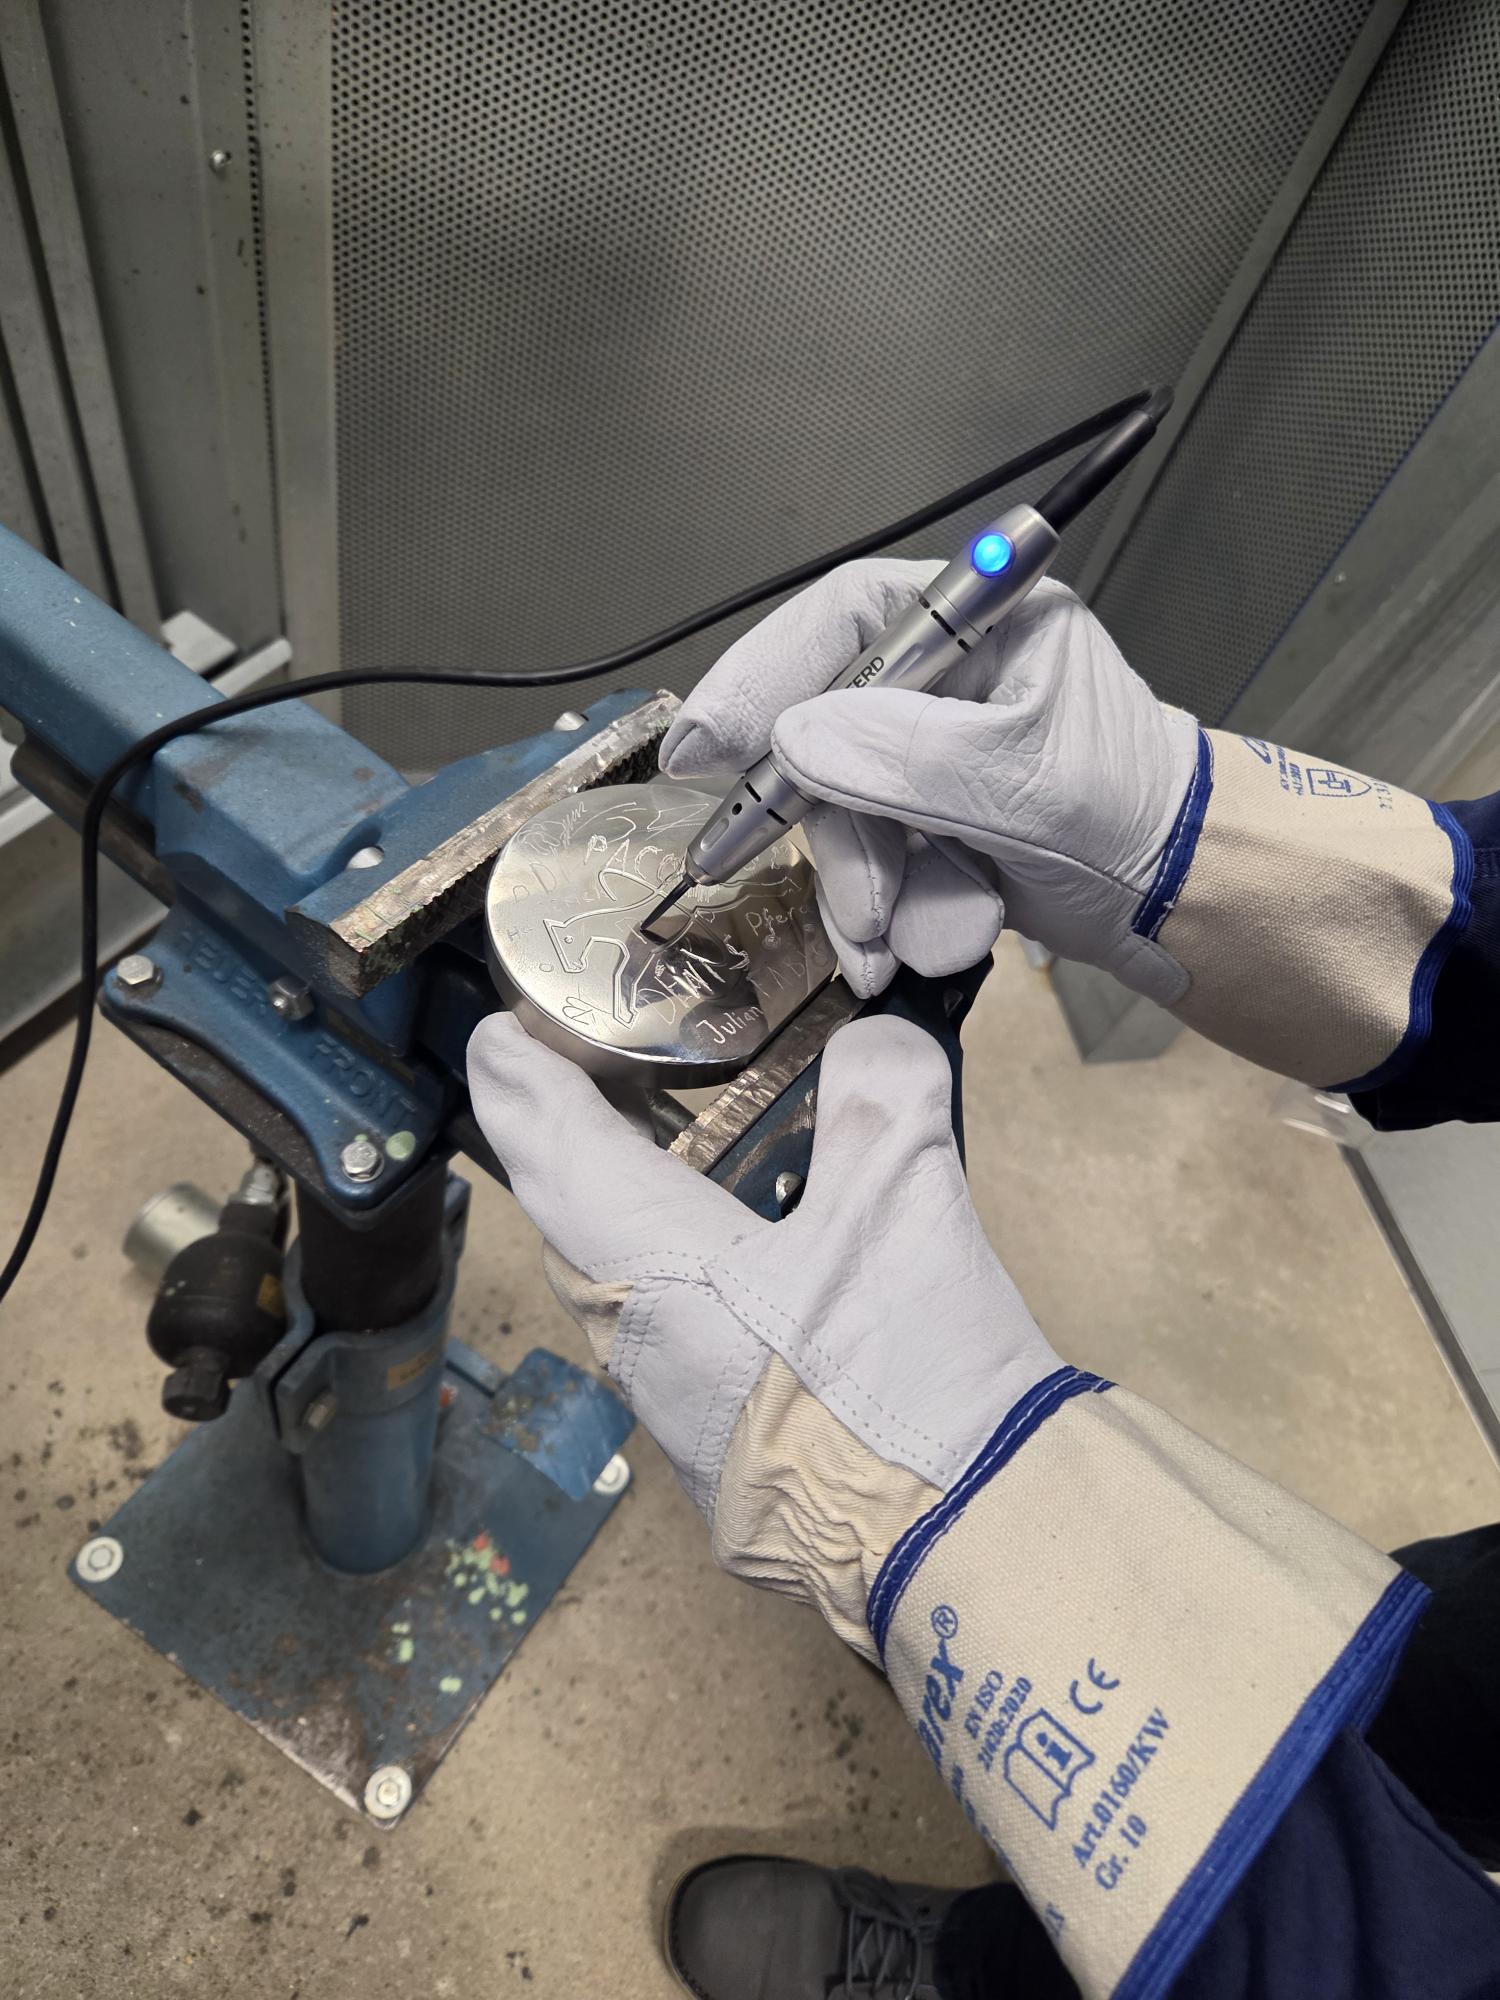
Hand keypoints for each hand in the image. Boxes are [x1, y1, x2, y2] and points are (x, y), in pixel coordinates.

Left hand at [467, 1008, 1059, 1653]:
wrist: (960, 1543)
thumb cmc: (910, 1379)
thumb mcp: (904, 1206)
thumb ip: (881, 1099)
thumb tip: (875, 1040)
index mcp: (653, 1267)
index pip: (554, 1154)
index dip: (520, 1087)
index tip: (497, 1038)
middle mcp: (638, 1340)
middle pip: (569, 1220)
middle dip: (557, 1142)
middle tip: (565, 1076)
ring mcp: (674, 1409)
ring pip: (615, 1284)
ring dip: (615, 1210)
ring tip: (642, 1152)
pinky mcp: (724, 1452)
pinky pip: (667, 1336)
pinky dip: (675, 1273)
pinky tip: (730, 1261)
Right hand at [659, 561, 1198, 1000]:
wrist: (1184, 904)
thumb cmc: (1132, 815)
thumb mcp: (1022, 781)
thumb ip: (905, 756)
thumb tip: (791, 741)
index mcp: (983, 622)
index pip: (845, 620)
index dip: (761, 675)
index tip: (703, 749)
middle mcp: (948, 679)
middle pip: (828, 731)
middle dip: (832, 829)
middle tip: (835, 898)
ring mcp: (931, 757)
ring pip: (842, 813)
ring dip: (865, 889)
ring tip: (904, 943)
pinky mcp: (928, 824)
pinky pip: (869, 861)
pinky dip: (885, 914)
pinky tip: (912, 951)